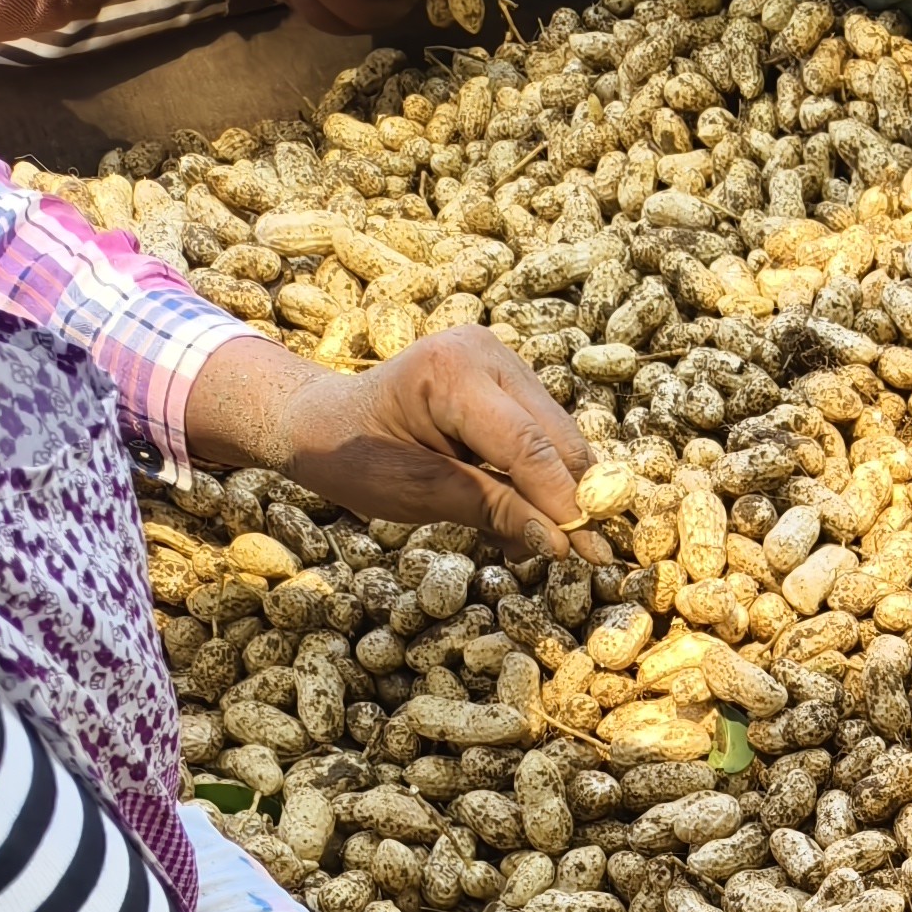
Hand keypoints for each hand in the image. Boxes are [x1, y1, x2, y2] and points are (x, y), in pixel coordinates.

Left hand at [186, 327, 608, 562]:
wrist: (322, 418)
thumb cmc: (353, 452)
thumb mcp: (416, 491)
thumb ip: (492, 510)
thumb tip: (558, 543)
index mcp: (452, 372)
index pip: (529, 447)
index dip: (564, 504)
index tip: (588, 554)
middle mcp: (487, 353)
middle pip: (557, 439)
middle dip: (569, 501)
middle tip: (577, 557)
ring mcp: (502, 360)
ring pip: (560, 439)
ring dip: (557, 493)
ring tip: (531, 539)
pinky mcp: (509, 378)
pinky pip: (545, 434)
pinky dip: (542, 478)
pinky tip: (521, 511)